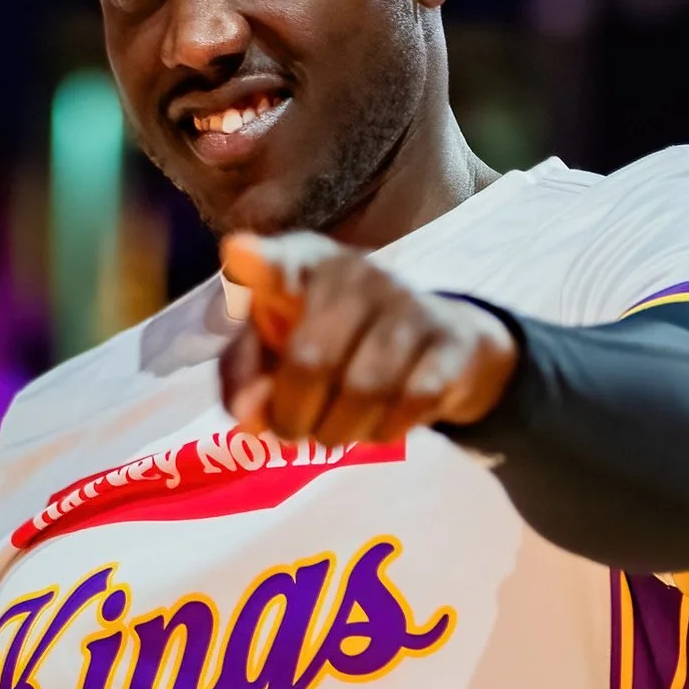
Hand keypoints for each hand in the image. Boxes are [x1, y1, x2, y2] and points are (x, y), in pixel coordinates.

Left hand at [219, 232, 517, 445]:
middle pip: (310, 360)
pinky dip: (386, 430)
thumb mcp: (281, 352)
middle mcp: (354, 271)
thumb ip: (246, 379)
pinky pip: (412, 400)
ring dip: (339, 431)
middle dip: (293, 417)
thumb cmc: (340, 344)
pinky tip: (381, 426)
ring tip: (335, 433)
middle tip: (294, 432)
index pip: (273, 262)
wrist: (444, 345)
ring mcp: (407, 301)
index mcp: (302, 264)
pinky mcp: (450, 337)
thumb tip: (250, 418)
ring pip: (362, 388)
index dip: (255, 264)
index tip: (238, 254)